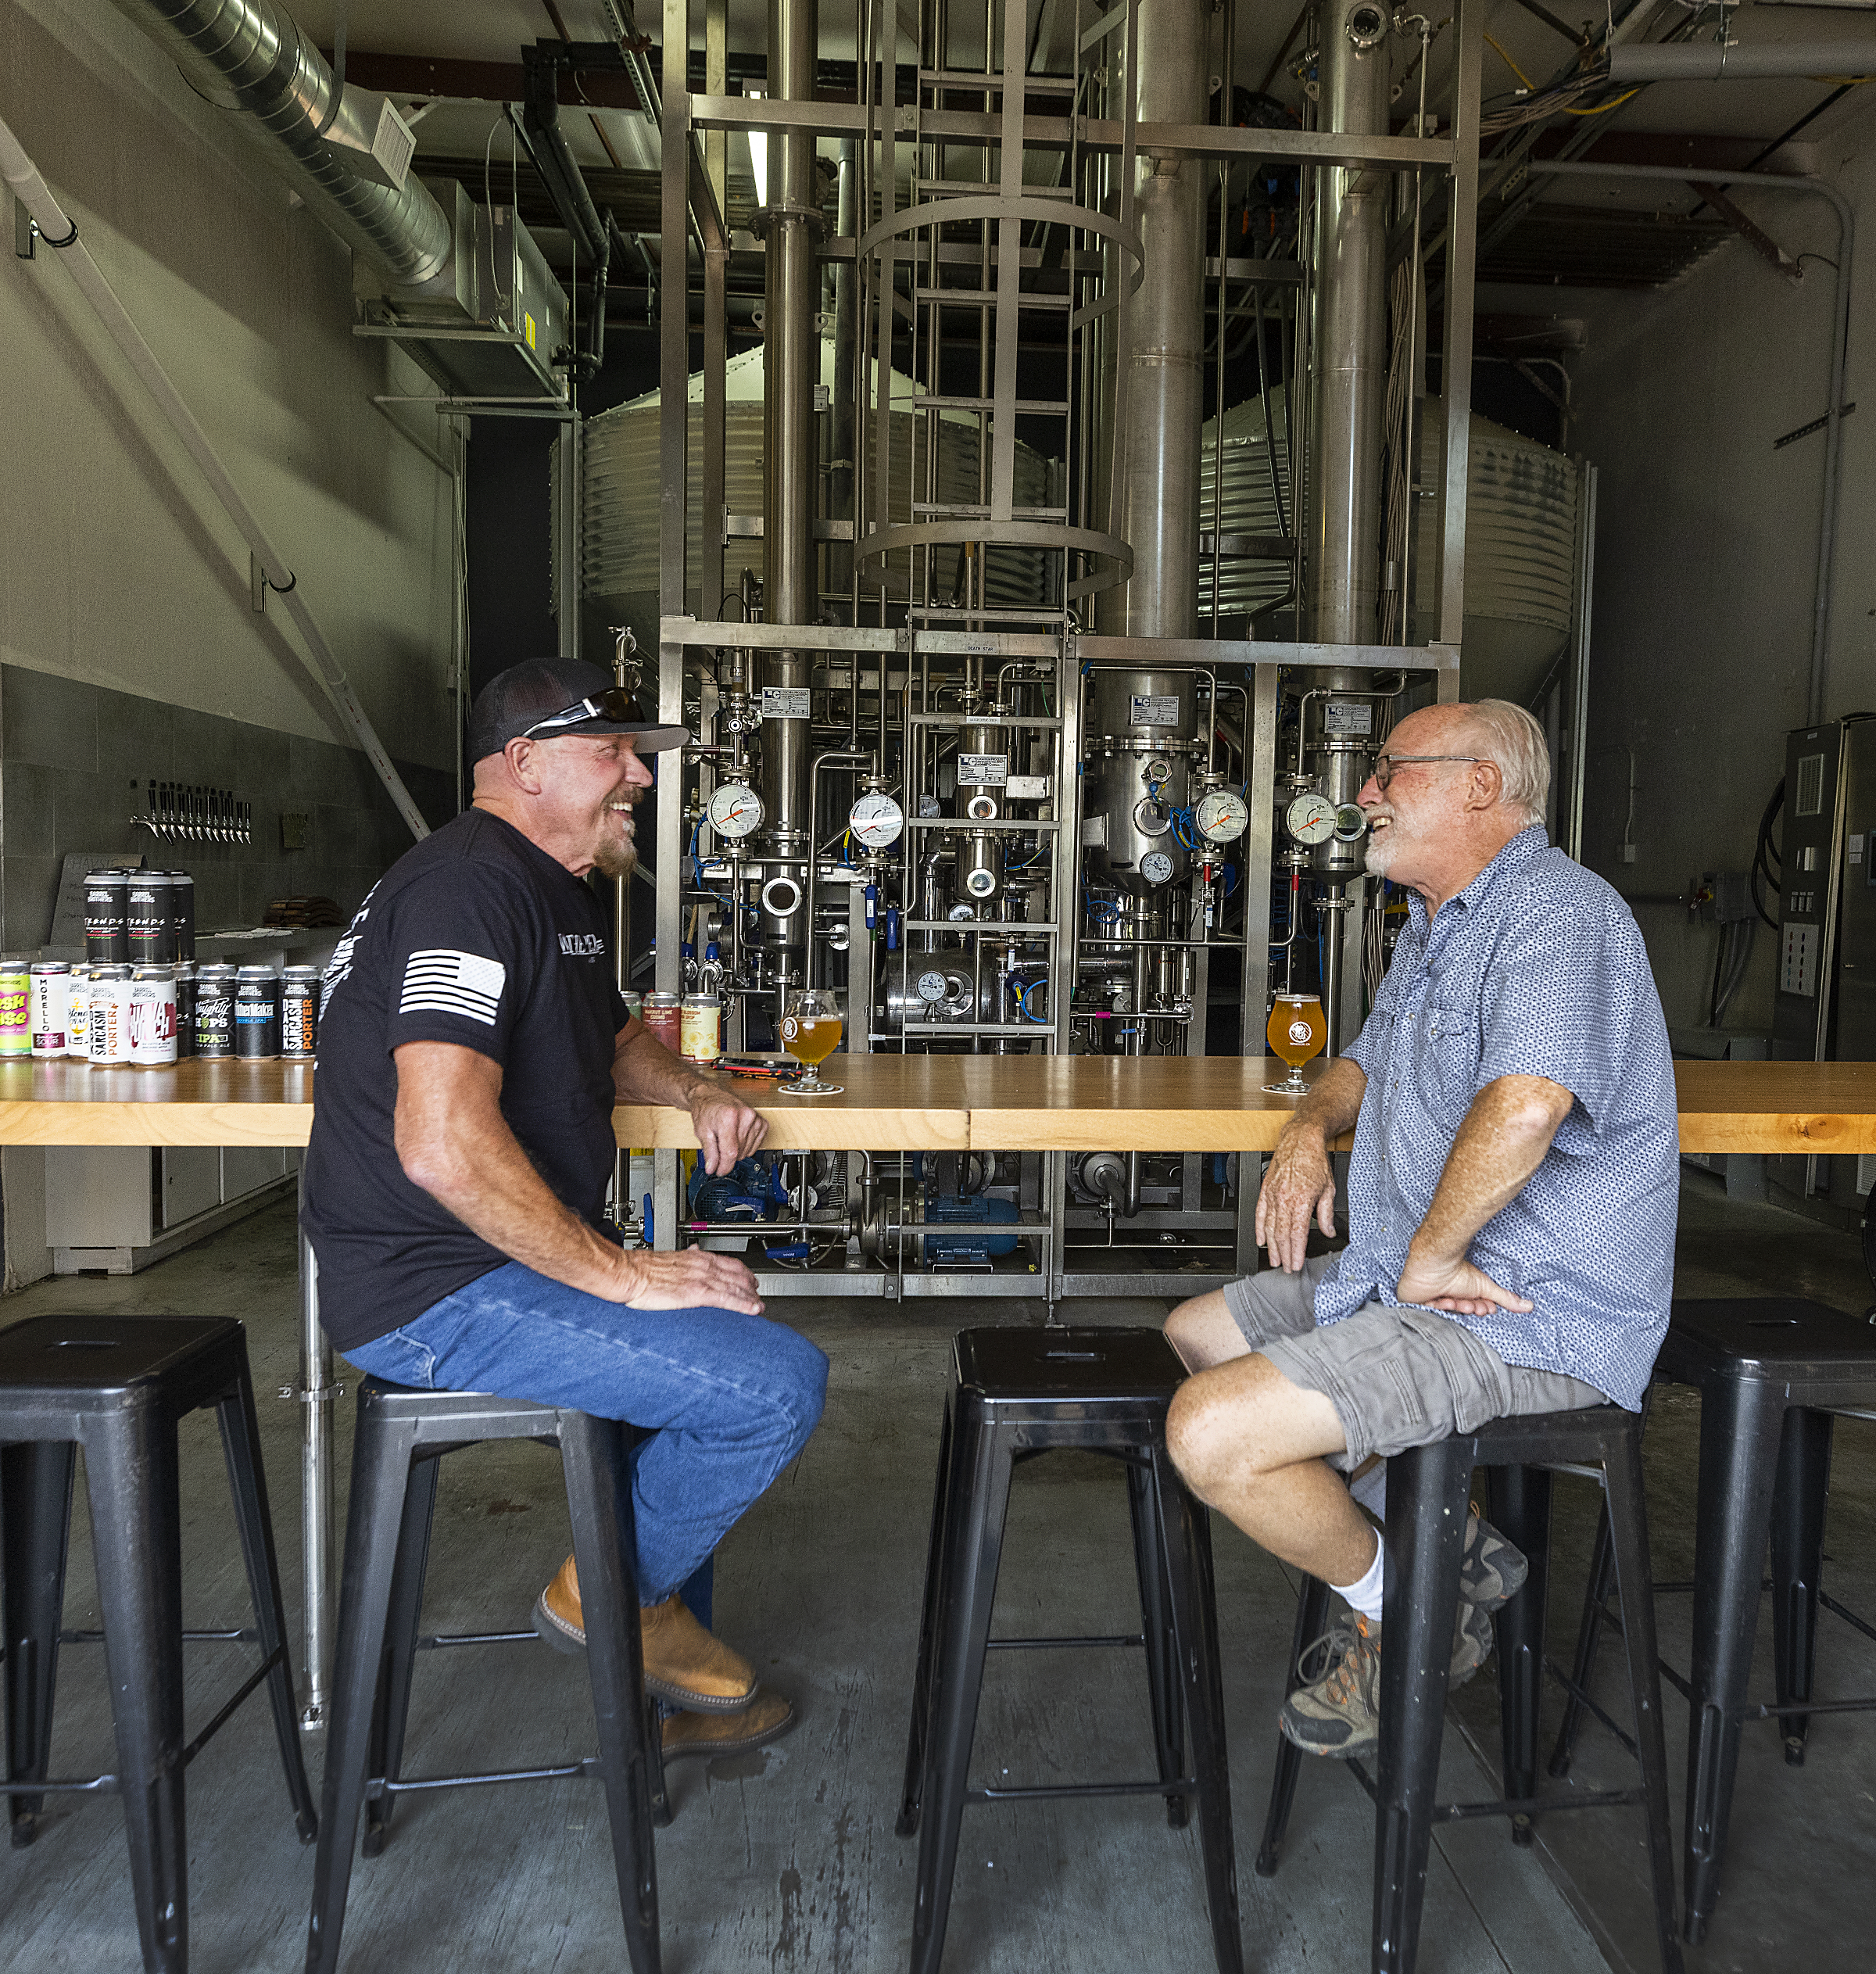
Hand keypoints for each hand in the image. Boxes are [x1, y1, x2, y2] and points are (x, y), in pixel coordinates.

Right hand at [611, 1246, 764, 1314]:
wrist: (628, 1273)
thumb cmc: (641, 1268)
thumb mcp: (669, 1258)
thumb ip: (685, 1256)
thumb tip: (694, 1252)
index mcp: (696, 1257)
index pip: (729, 1263)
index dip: (744, 1273)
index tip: (751, 1280)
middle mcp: (703, 1266)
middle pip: (737, 1275)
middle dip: (751, 1287)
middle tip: (759, 1297)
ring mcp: (701, 1279)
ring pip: (736, 1287)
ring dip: (751, 1298)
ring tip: (759, 1307)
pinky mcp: (696, 1293)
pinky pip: (726, 1299)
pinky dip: (742, 1304)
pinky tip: (752, 1310)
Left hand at [688, 1085, 766, 1175]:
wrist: (712, 1096)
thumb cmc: (707, 1110)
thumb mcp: (702, 1132)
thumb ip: (709, 1152)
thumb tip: (713, 1167)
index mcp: (729, 1116)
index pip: (730, 1152)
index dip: (724, 1166)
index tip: (719, 1171)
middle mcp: (745, 1115)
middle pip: (739, 1153)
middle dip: (727, 1157)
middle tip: (718, 1146)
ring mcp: (755, 1118)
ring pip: (748, 1151)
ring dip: (737, 1151)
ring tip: (727, 1138)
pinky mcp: (762, 1122)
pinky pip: (756, 1145)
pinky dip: (747, 1146)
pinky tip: (738, 1138)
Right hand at [1255, 1123, 1336, 1272]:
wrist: (1300, 1139)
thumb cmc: (1314, 1160)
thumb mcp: (1328, 1189)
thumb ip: (1325, 1214)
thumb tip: (1328, 1231)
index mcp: (1300, 1201)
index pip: (1297, 1234)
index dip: (1296, 1253)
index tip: (1296, 1265)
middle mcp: (1283, 1199)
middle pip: (1281, 1235)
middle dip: (1284, 1254)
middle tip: (1286, 1268)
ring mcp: (1272, 1195)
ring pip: (1269, 1227)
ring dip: (1271, 1246)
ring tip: (1274, 1260)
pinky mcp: (1265, 1189)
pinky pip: (1259, 1213)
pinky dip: (1259, 1229)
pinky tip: (1261, 1240)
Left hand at [1394, 1249, 1531, 1317]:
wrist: (1435, 1261)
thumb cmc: (1457, 1271)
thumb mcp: (1485, 1287)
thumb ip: (1505, 1298)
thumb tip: (1529, 1306)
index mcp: (1458, 1295)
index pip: (1470, 1310)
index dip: (1478, 1310)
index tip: (1485, 1307)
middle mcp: (1444, 1298)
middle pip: (1458, 1314)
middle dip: (1467, 1309)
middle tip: (1471, 1304)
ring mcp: (1428, 1301)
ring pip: (1444, 1315)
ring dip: (1454, 1308)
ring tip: (1456, 1299)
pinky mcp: (1413, 1303)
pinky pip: (1427, 1314)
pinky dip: (1437, 1308)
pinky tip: (1441, 1299)